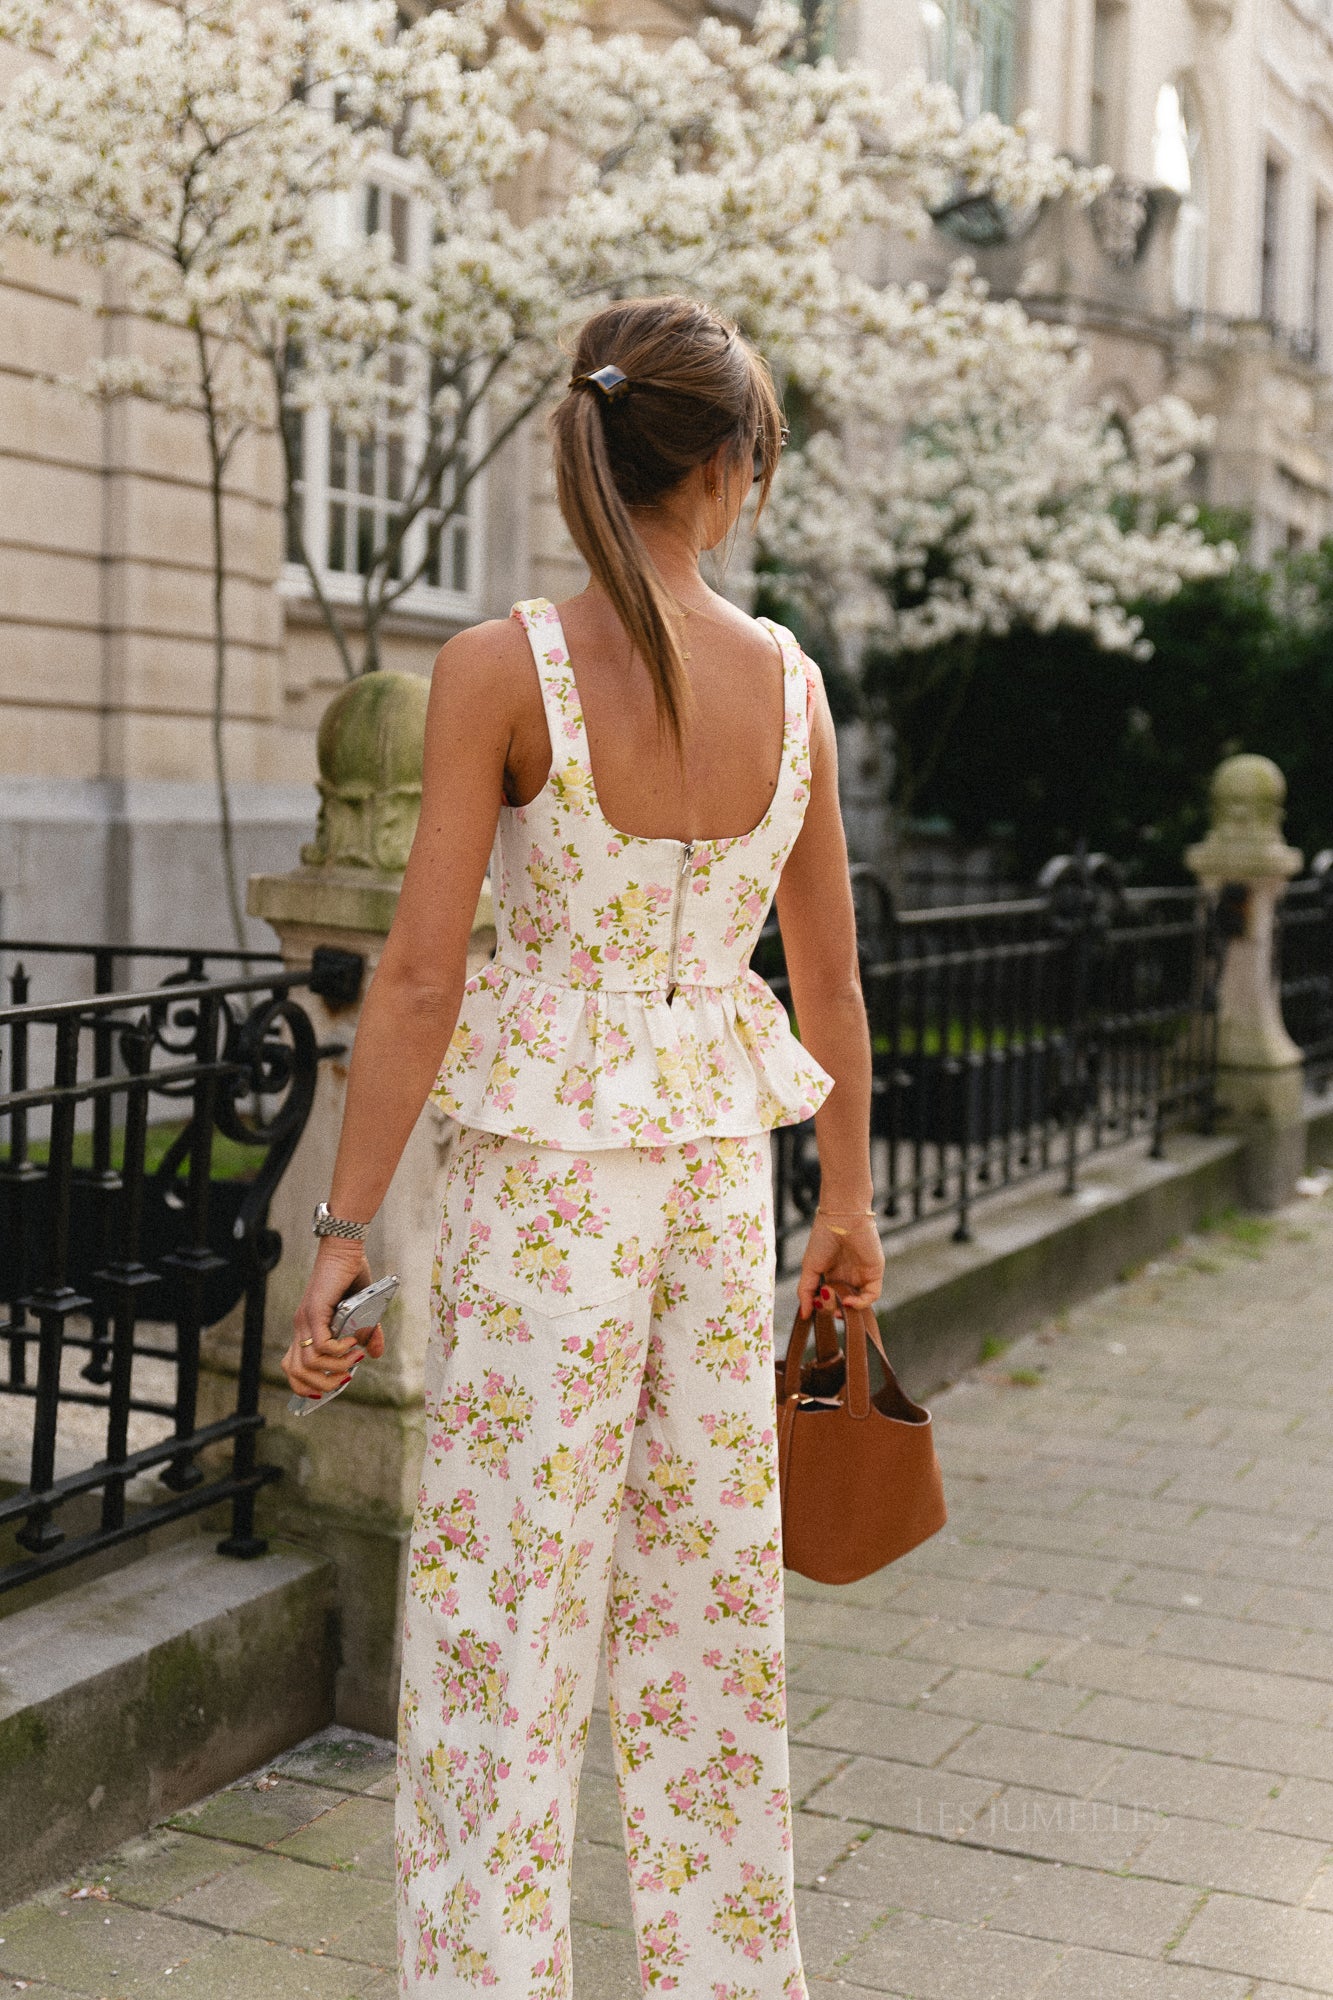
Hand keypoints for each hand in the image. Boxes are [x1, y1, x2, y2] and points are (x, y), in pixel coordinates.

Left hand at [281, 1238, 386, 1401]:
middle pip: (296, 1373)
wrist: (346, 1250)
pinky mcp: (314, 1311)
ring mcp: (305, 1320)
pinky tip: (353, 1343)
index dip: (306, 1386)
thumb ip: (368, 1334)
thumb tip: (376, 1355)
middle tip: (346, 1378)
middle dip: (321, 1386)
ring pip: (309, 1363)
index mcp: (306, 1330)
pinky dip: (339, 1350)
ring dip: (336, 1367)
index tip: (330, 1388)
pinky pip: (321, 1345)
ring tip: (354, 1358)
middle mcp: (300, 1327)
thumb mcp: (363, 1312)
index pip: (292, 1368)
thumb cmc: (351, 1277)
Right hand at [797, 1211, 883, 1319]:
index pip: (830, 1299)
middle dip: (833, 1309)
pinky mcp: (874, 1273)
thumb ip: (805, 1291)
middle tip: (824, 1304)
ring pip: (859, 1303)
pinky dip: (861, 1303)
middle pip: (844, 1304)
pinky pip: (872, 1295)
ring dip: (848, 1310)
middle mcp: (848, 1277)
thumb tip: (804, 1315)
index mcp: (833, 1275)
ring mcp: (862, 1276)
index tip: (814, 1306)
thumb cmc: (823, 1237)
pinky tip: (848, 1301)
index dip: (823, 1307)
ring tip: (837, 1306)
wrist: (840, 1219)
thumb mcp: (809, 1267)